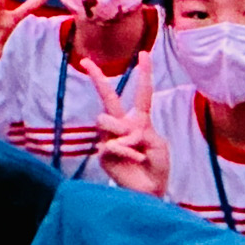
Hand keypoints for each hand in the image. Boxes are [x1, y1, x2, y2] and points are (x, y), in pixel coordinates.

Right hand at [83, 52, 167, 195]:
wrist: (150, 191)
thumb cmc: (156, 166)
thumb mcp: (158, 145)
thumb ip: (142, 132)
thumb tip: (122, 132)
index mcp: (139, 120)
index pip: (141, 94)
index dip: (144, 74)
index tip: (144, 54)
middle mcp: (121, 126)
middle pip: (107, 97)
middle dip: (96, 78)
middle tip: (86, 62)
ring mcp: (109, 139)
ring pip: (106, 120)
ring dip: (126, 134)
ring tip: (138, 150)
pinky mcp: (103, 153)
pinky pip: (112, 143)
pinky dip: (128, 151)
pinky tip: (137, 159)